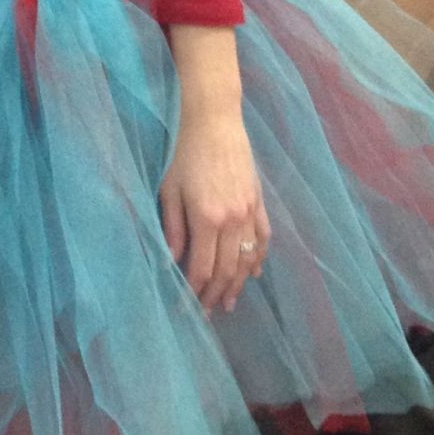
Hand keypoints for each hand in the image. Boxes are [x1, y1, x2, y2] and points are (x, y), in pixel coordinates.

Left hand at [159, 108, 267, 312]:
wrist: (215, 122)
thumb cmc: (184, 153)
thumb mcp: (169, 190)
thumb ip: (172, 228)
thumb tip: (171, 262)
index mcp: (207, 218)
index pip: (202, 268)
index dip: (194, 292)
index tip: (186, 307)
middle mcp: (233, 220)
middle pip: (227, 270)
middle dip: (216, 294)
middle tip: (206, 312)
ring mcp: (250, 212)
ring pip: (248, 259)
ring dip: (239, 284)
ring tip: (229, 302)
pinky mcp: (259, 202)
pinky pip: (263, 238)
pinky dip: (259, 258)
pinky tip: (254, 272)